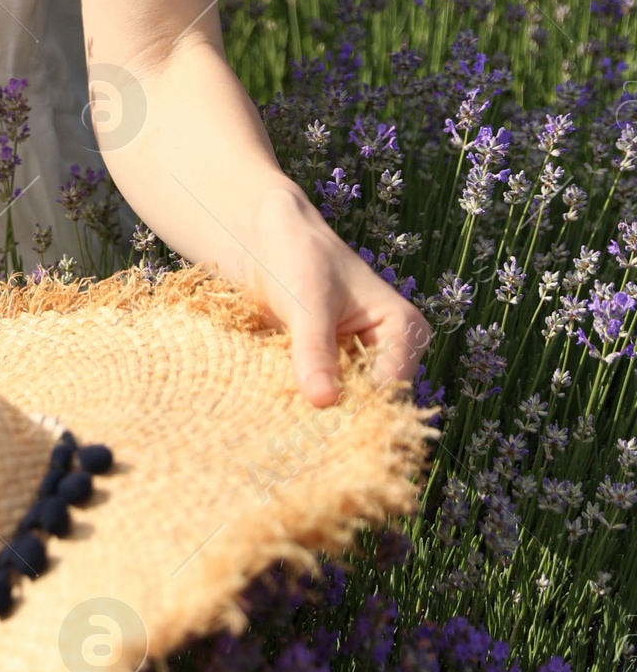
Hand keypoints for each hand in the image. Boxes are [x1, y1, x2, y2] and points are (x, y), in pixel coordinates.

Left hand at [225, 183, 430, 407]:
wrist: (268, 238)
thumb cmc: (297, 256)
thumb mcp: (307, 301)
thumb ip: (315, 350)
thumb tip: (324, 401)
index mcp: (404, 329)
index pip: (389, 386)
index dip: (357, 408)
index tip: (317, 423)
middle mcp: (391, 352)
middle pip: (372, 402)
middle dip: (338, 416)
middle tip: (299, 433)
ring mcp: (362, 364)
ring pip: (347, 406)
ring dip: (319, 415)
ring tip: (288, 426)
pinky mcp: (334, 371)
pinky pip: (325, 399)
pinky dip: (305, 405)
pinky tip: (281, 413)